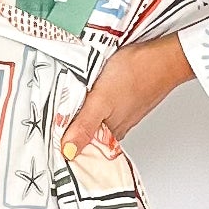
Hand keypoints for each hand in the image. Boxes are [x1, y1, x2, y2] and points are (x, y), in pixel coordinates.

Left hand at [60, 32, 192, 160]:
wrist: (164, 55)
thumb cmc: (135, 74)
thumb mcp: (101, 101)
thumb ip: (84, 126)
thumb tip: (68, 152)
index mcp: (110, 133)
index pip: (81, 148)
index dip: (63, 143)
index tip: (45, 139)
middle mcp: (116, 127)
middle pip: (85, 133)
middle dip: (67, 128)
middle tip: (49, 120)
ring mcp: (121, 112)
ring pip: (93, 118)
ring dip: (79, 112)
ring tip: (65, 105)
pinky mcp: (123, 97)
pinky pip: (102, 105)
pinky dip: (91, 101)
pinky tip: (87, 92)